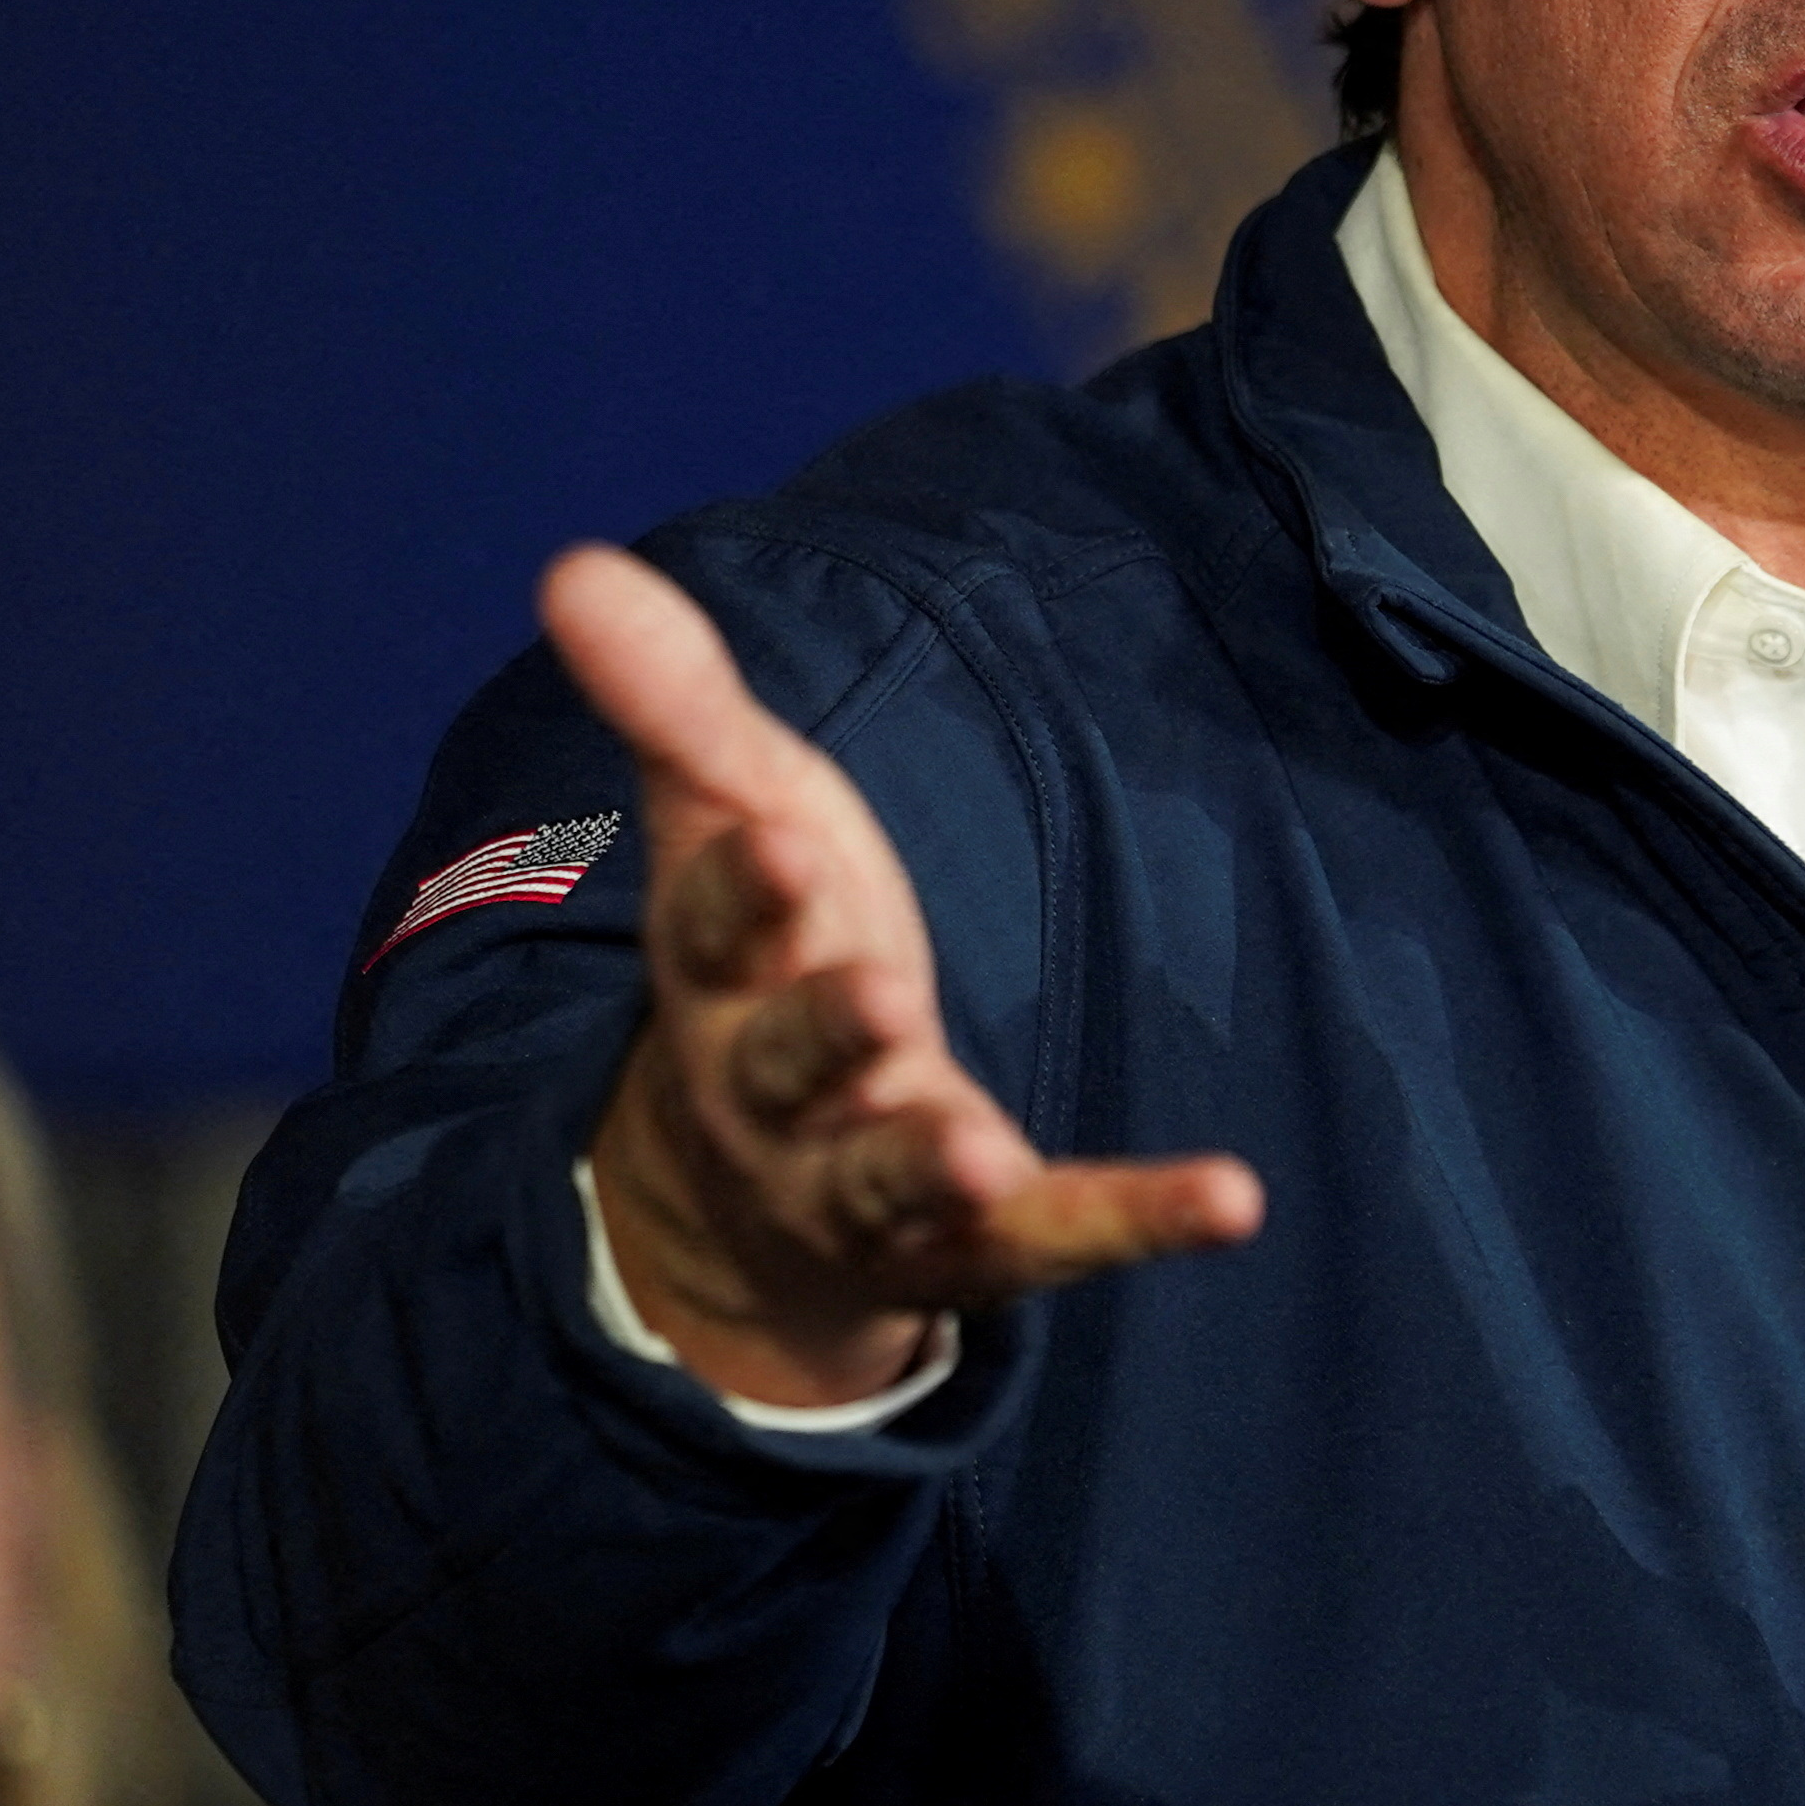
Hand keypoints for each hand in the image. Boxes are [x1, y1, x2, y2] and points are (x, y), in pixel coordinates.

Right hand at [547, 544, 1261, 1406]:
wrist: (760, 1178)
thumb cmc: (769, 952)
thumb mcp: (735, 814)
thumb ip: (677, 704)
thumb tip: (573, 565)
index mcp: (719, 977)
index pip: (715, 932)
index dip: (746, 895)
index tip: (778, 845)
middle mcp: (778, 1093)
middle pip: (795, 1063)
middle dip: (830, 1032)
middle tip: (877, 998)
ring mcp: (872, 1182)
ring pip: (889, 1178)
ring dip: (932, 1161)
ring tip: (980, 1154)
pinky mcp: (983, 1239)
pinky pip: (1061, 1234)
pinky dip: (1141, 1216)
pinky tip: (1231, 1196)